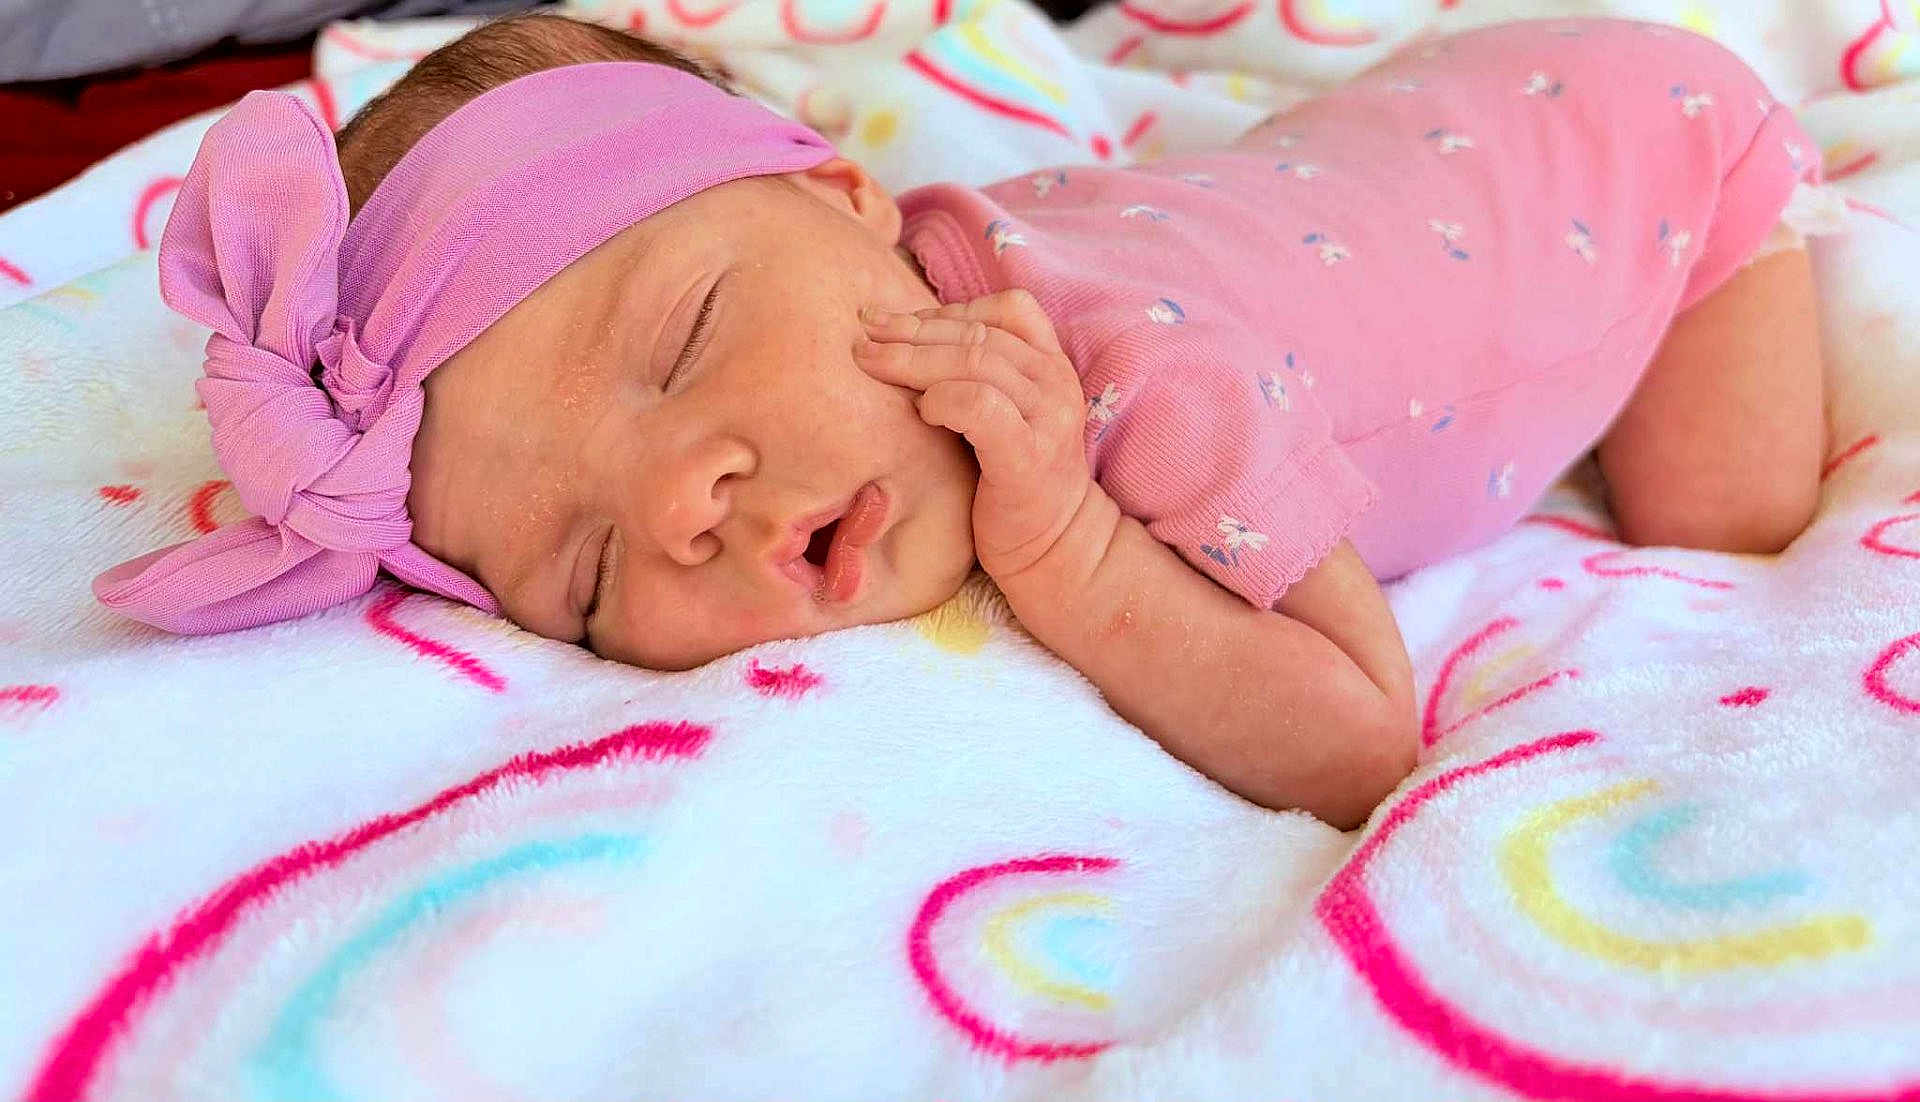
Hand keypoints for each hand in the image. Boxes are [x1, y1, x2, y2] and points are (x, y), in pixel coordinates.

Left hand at [854, 288, 1094, 582]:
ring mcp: (1046, 417)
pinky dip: (941, 399)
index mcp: (1051, 365)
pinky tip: (919, 411)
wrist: (1055, 548)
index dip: (949, 309)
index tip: (900, 323)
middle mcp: (1055, 382)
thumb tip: (906, 339)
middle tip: (865, 332)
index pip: (1008, 308)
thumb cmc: (1012, 480)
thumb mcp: (1006, 414)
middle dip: (913, 329)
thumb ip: (977, 376)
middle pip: (977, 332)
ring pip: (974, 360)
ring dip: (913, 358)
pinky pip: (978, 405)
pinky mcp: (1028, 456)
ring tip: (869, 363)